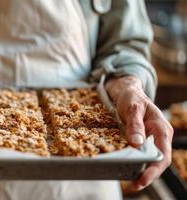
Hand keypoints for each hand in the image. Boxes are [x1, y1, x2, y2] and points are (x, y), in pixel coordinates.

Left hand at [105, 76, 172, 190]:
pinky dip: (141, 163)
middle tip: (135, 184)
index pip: (163, 153)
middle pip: (160, 160)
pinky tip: (131, 169)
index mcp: (161, 128)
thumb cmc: (132, 99)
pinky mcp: (147, 140)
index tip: (143, 178)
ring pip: (154, 159)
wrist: (129, 93)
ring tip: (133, 181)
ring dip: (145, 170)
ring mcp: (155, 138)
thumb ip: (135, 125)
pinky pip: (147, 154)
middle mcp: (162, 135)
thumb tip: (137, 143)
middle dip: (150, 174)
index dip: (154, 169)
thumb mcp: (132, 109)